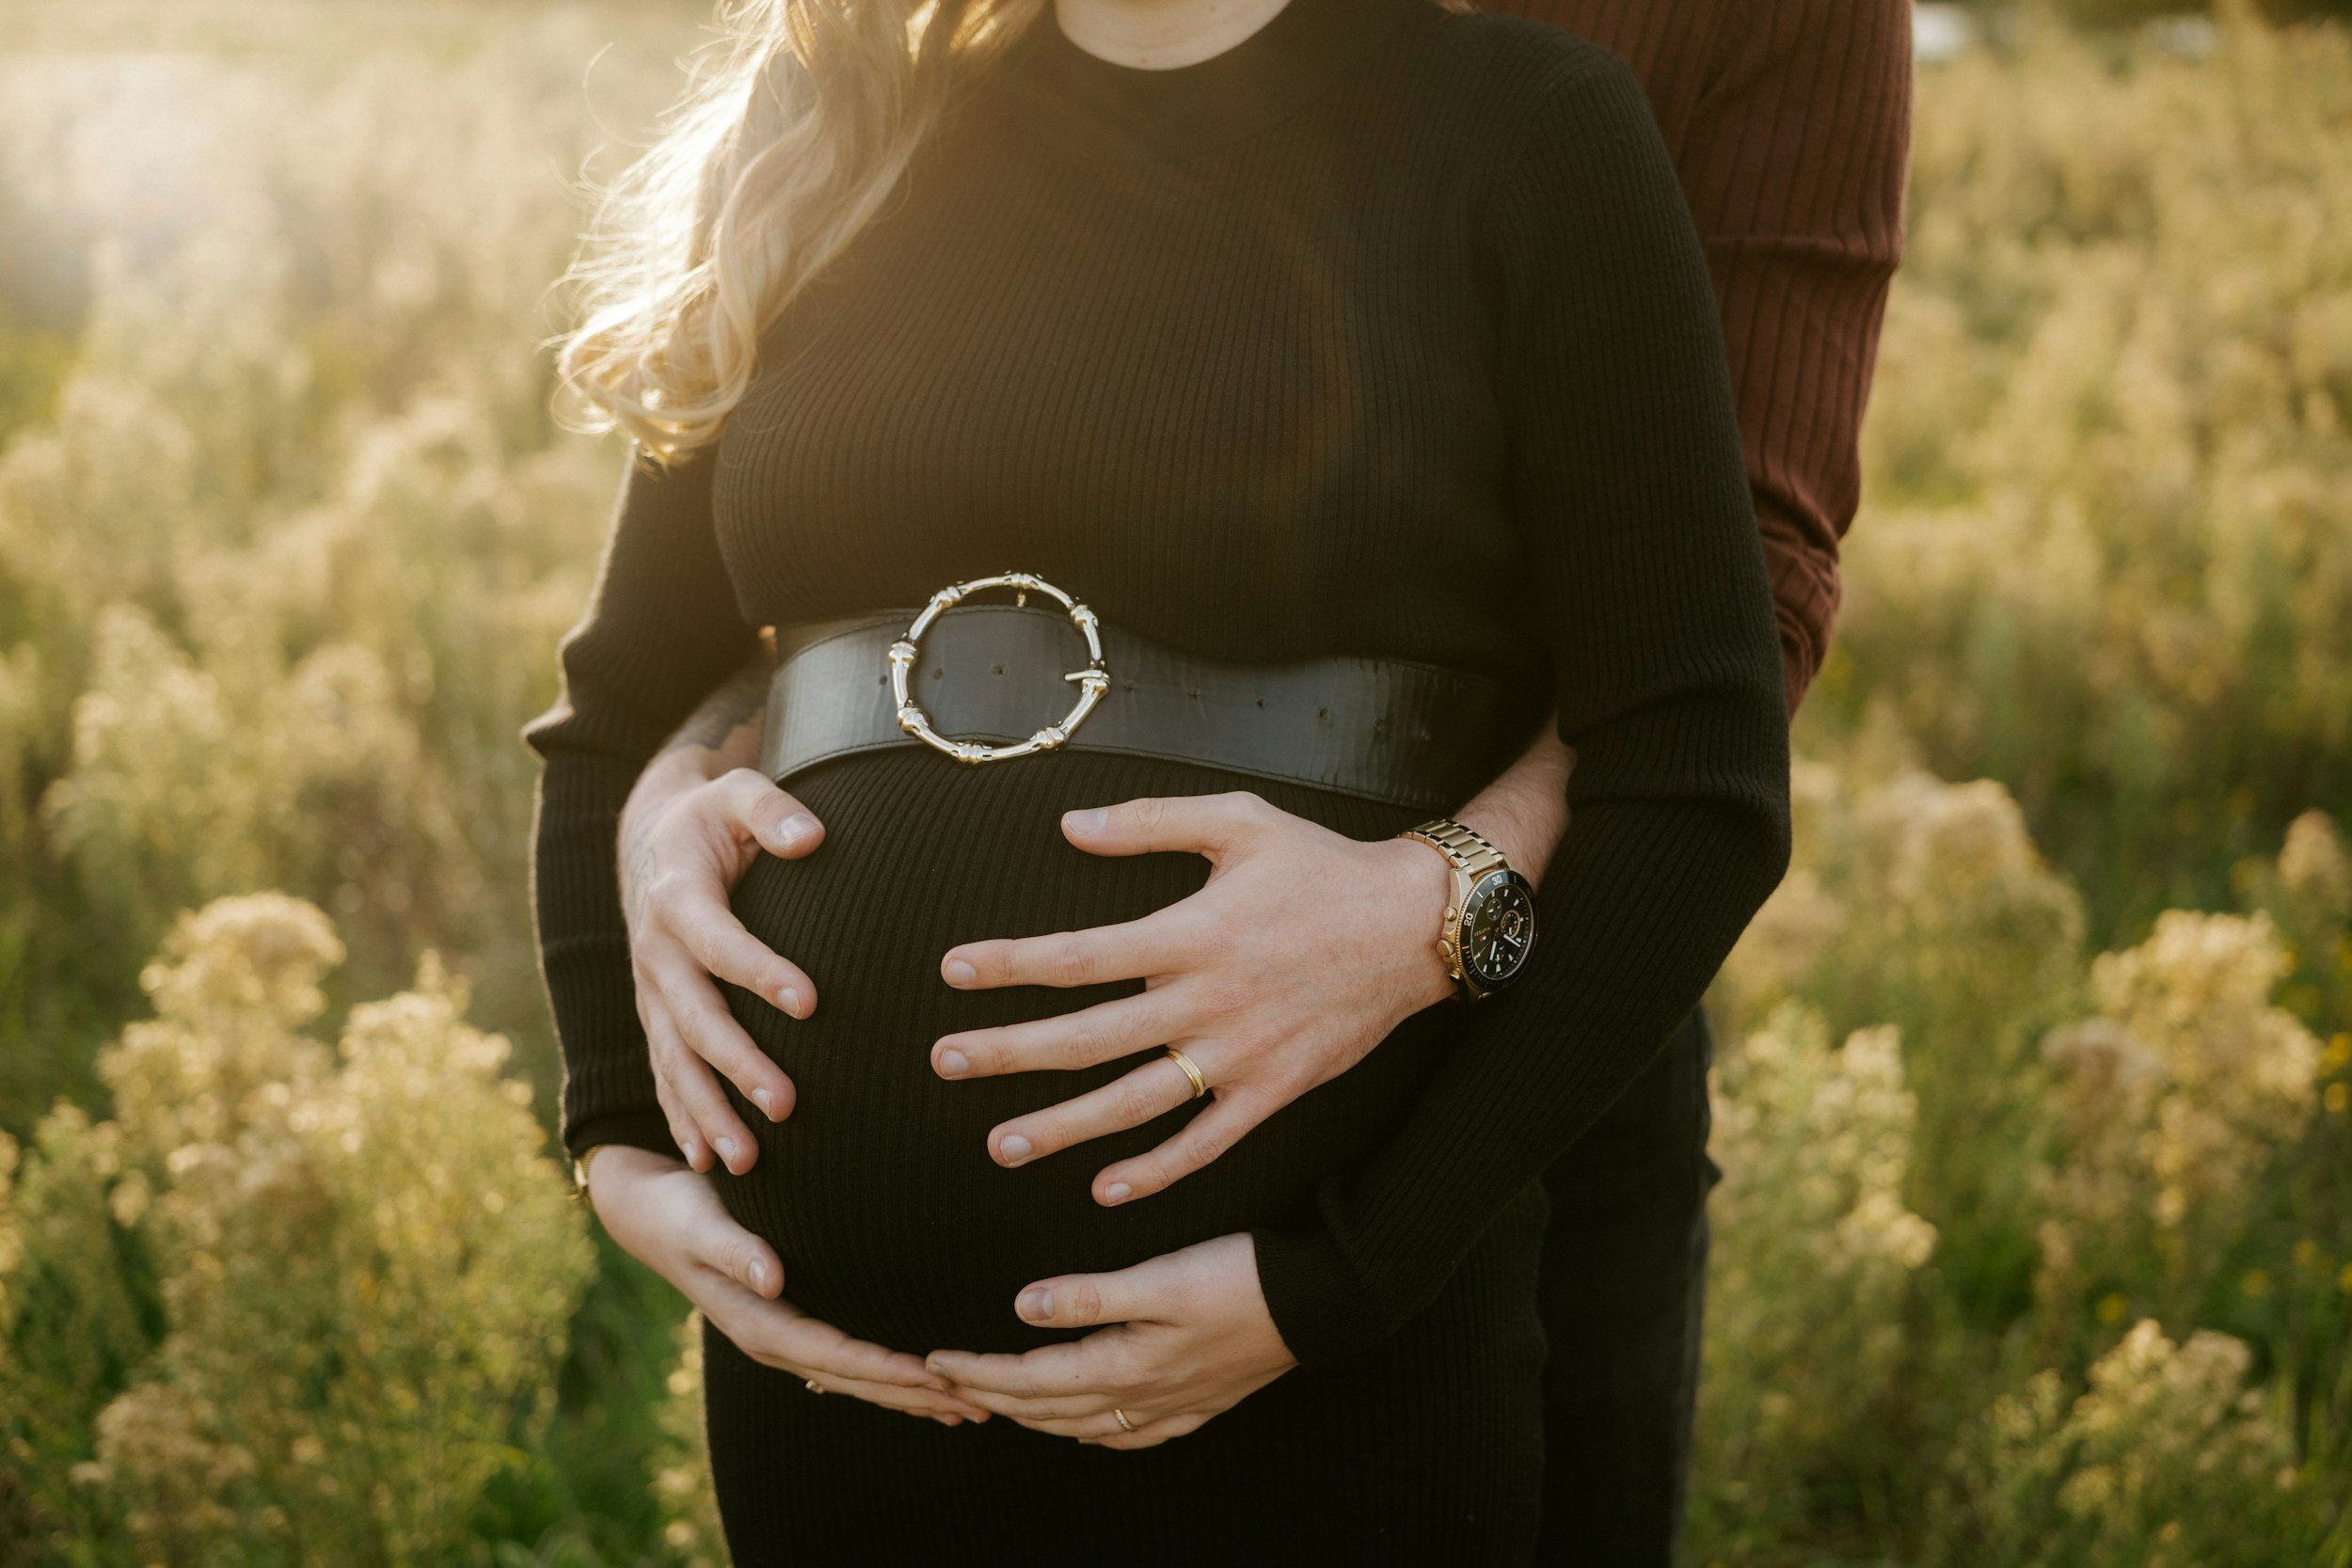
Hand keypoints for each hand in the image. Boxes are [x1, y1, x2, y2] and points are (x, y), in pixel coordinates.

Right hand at [587, 1144, 990, 1423]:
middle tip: (980, 1402)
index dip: (884, 1368)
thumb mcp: (702, 1223)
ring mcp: (782, 1334)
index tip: (935, 1375)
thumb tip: (771, 1279)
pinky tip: (926, 1380)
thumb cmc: (680, 1208)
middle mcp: (773, 1338)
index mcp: (756, 1321)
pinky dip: (888, 1373)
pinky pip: (847, 1358)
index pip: (832, 1354)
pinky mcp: (792, 1320)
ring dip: (910, 1393)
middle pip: (853, 1378)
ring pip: (854, 1375)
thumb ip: (736, 1250)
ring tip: (969, 1405)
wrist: (650, 1209)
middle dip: (914, 1394)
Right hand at [622, 760, 823, 1174]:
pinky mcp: (655, 1018)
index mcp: (676, 898)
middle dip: (738, 1065)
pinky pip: (665, 1075)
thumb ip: (771, 809)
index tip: (811, 1000)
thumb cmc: (711, 818)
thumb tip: (811, 837)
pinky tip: (709, 1162)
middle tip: (787, 1104)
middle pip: (695, 1018)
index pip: (720, 942)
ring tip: (749, 1160)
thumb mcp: (735, 792)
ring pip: (676, 1062)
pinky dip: (683, 1120)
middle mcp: (655, 953)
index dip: (761, 971)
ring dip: (710, 1112)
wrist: (651, 840)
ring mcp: (650, 993)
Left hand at [925, 1233, 1291, 1447]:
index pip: (1030, 1378)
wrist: (1319, 1302)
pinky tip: (1086, 1427)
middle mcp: (1143, 1397)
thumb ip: (1090, 1296)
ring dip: (1034, 1416)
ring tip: (997, 1404)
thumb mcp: (1161, 1279)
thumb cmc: (1239, 1279)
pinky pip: (1130, 1435)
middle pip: (1048, 1408)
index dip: (978, 1371)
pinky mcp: (1199, 1403)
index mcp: (1125, 1366)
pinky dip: (1092, 1431)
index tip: (933, 1362)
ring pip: (1083, 1425)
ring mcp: (1172, 1406)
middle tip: (946, 1385)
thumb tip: (1023, 1307)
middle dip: (992, 1397)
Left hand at [929, 791, 1457, 1204]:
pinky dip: (1157, 1170)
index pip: (1081, 956)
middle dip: (1009, 1053)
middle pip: (1089, 1039)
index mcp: (1194, 933)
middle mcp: (1209, 1001)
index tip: (953, 971)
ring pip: (1135, 1103)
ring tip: (1001, 1146)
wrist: (1417, 927)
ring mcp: (1241, 1054)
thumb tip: (1070, 826)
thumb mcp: (1240, 821)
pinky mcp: (1274, 1091)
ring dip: (1064, 1129)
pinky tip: (1105, 1188)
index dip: (1012, 964)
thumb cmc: (1323, 866)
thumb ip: (1152, 822)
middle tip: (944, 1063)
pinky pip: (1207, 1142)